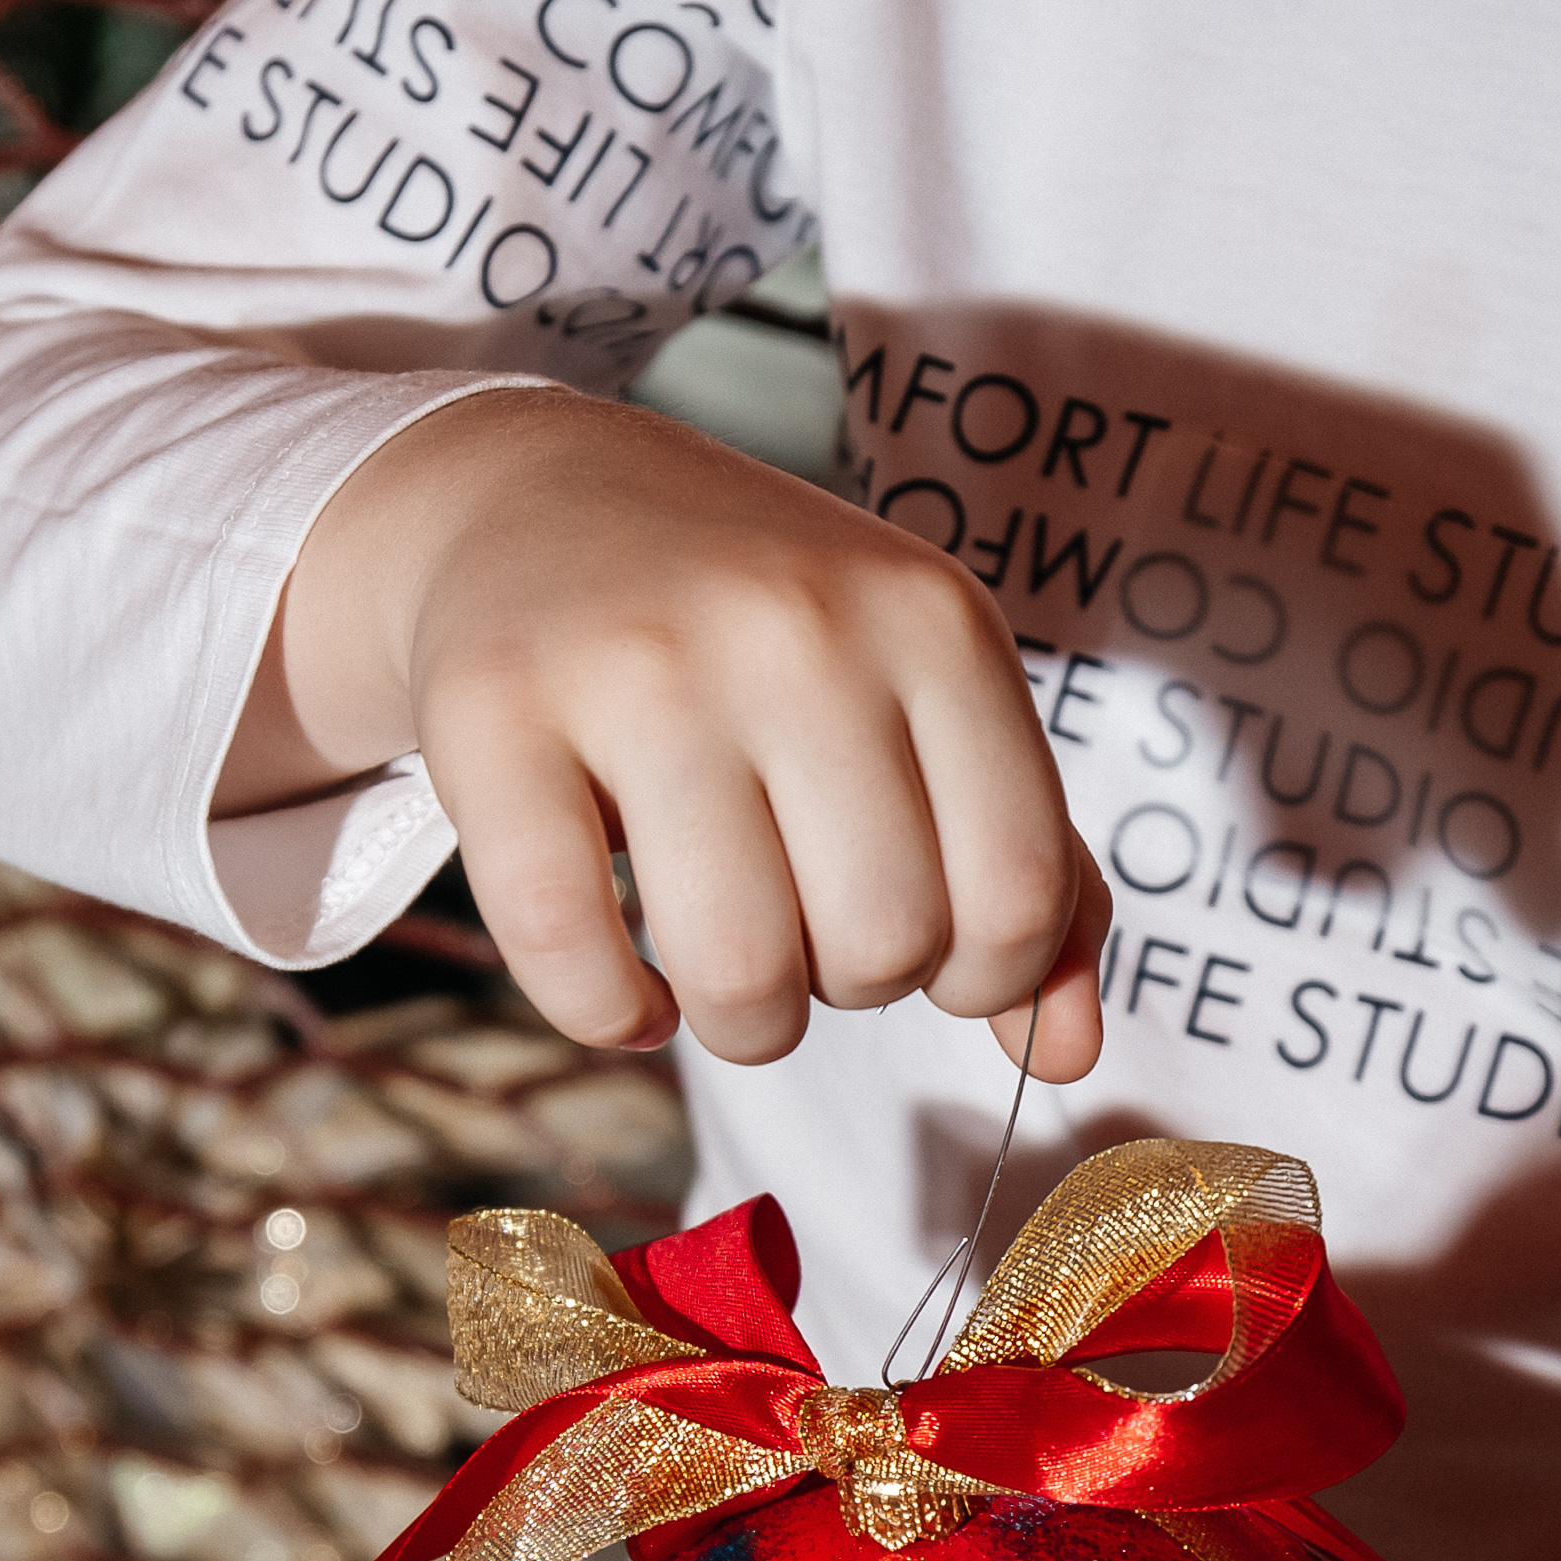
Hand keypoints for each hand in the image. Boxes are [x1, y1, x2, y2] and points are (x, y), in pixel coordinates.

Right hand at [216, 388, 1108, 1072]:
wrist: (539, 504)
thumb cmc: (764, 644)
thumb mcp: (925, 709)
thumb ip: (1027, 878)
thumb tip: (1067, 1056)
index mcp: (931, 621)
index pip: (1019, 897)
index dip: (982, 978)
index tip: (922, 943)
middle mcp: (794, 628)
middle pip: (882, 951)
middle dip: (848, 988)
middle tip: (801, 927)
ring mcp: (638, 665)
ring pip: (739, 975)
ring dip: (740, 1024)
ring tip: (721, 969)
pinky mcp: (493, 715)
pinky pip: (571, 959)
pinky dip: (608, 1018)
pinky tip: (624, 990)